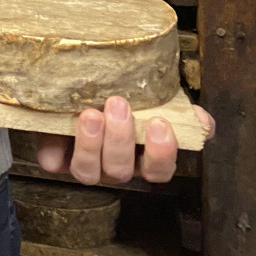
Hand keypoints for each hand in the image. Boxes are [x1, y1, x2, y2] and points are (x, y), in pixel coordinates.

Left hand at [34, 97, 215, 184]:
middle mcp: (113, 167)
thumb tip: (202, 120)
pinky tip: (61, 126)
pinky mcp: (53, 157)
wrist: (77, 84)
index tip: (160, 123)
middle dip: (121, 139)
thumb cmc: (121, 93)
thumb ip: (179, 108)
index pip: (158, 171)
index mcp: (141, 158)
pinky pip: (53, 162)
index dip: (161, 154)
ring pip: (88, 172)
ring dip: (91, 144)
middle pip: (121, 170)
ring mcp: (84, 165)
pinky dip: (55, 147)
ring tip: (90, 113)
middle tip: (118, 104)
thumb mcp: (153, 97)